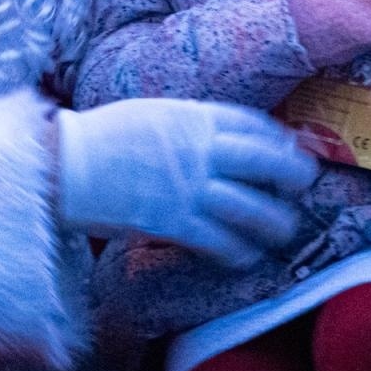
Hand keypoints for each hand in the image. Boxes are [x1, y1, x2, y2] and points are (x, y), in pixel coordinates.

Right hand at [56, 99, 318, 267]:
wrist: (65, 165)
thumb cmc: (101, 137)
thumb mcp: (152, 114)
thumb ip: (187, 124)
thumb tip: (212, 136)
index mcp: (192, 118)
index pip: (250, 124)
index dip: (277, 137)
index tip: (290, 147)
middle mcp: (199, 150)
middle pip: (263, 161)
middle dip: (292, 173)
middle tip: (306, 183)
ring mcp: (188, 187)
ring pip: (250, 206)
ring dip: (274, 220)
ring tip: (285, 228)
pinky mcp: (173, 222)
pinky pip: (219, 240)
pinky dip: (238, 251)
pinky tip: (246, 256)